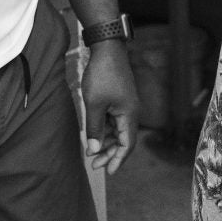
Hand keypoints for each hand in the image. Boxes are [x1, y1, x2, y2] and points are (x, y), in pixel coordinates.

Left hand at [82, 40, 139, 174]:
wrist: (106, 48)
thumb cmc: (102, 75)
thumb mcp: (94, 105)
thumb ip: (94, 129)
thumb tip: (93, 150)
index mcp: (130, 115)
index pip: (126, 144)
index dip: (118, 159)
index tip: (109, 172)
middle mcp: (131, 112)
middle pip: (123, 139)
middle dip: (109, 153)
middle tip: (94, 165)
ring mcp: (125, 105)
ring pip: (117, 130)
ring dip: (105, 141)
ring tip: (90, 150)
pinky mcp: (119, 98)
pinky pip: (113, 119)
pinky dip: (104, 128)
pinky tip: (93, 133)